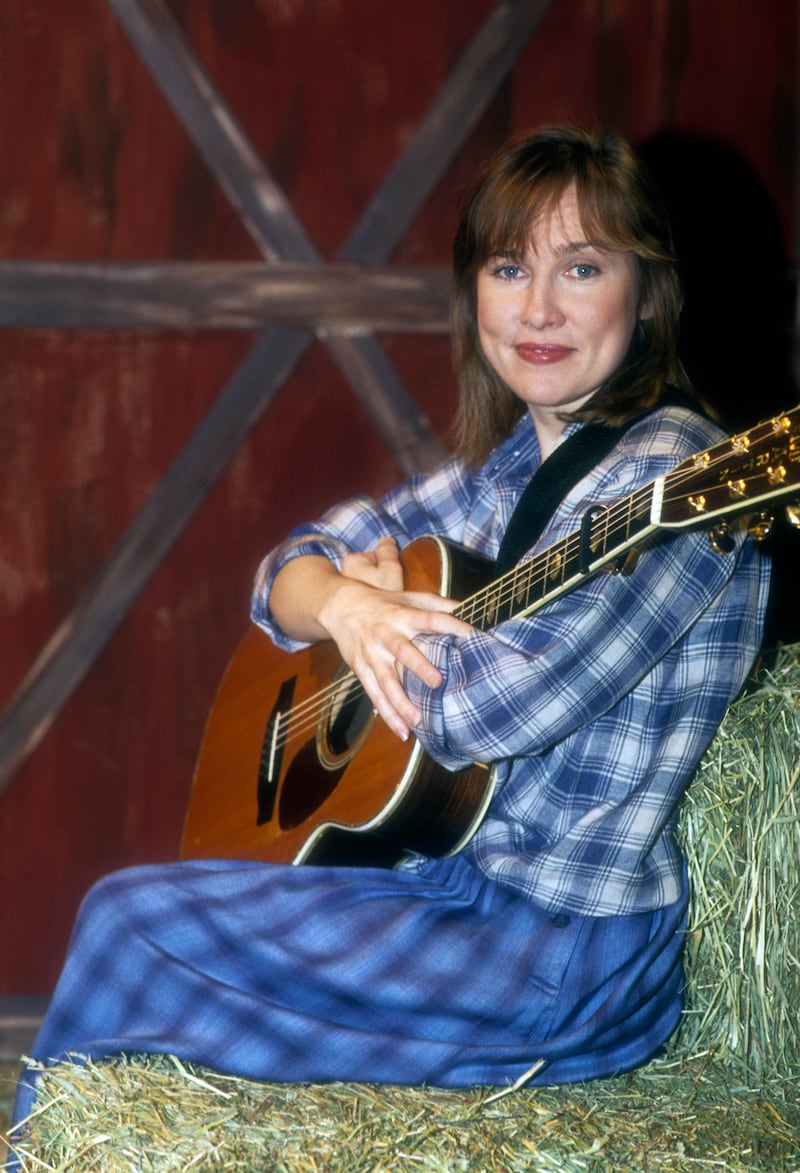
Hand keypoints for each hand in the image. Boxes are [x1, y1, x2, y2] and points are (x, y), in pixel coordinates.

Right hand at [320, 537, 471, 739]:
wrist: (340, 606)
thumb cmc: (384, 603)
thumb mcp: (409, 597)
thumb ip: (438, 604)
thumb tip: (469, 608)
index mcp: (403, 615)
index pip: (430, 619)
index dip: (451, 625)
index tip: (471, 635)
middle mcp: (387, 634)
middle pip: (403, 651)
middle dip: (418, 667)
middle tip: (436, 682)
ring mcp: (372, 653)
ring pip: (386, 680)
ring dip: (400, 701)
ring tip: (417, 720)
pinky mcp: (361, 669)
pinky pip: (374, 693)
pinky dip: (387, 713)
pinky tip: (401, 731)